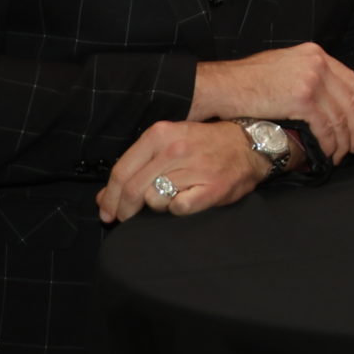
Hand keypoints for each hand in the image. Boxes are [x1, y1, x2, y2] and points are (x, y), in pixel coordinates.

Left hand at [98, 120, 270, 224]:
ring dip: (155, 205)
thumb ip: (135, 167)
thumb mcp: (167, 144)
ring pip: (153, 200)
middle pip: (133, 189)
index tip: (106, 212)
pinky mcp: (211, 188)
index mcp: (159, 134)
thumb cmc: (205, 145)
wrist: (249, 146)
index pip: (121, 171)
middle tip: (124, 219)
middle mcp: (175, 149)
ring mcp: (194, 168)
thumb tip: (104, 198)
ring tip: (168, 198)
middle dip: (124, 210)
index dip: (110, 197)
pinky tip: (186, 200)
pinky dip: (177, 208)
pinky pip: (178, 208)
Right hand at [189, 43, 353, 161]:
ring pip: (341, 117)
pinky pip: (326, 127)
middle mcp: (317, 63)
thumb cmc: (246, 80)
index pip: (352, 79)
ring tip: (341, 154)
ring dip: (343, 140)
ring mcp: (311, 80)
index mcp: (315, 54)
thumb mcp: (283, 65)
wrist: (222, 86)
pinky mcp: (303, 99)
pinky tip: (327, 154)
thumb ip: (306, 73)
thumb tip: (324, 95)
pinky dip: (329, 144)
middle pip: (352, 100)